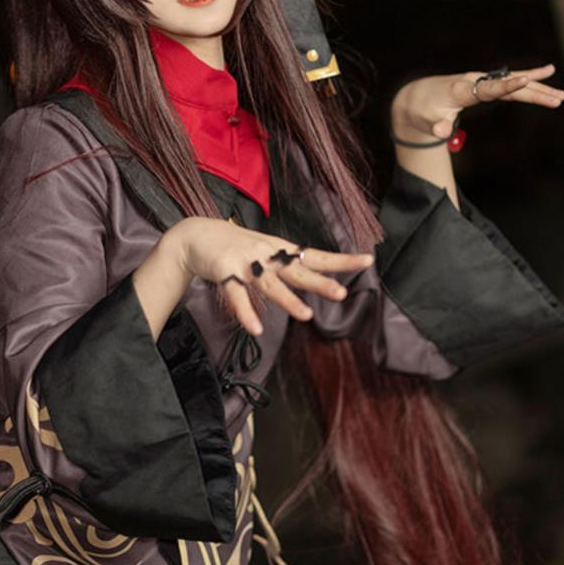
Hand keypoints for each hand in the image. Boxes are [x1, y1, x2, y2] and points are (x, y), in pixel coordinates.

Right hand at [169, 217, 373, 335]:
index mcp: (279, 251)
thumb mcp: (264, 252)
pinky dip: (246, 313)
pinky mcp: (225, 271)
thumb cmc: (234, 247)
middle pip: (298, 270)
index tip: (368, 260)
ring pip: (270, 284)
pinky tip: (255, 329)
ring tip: (305, 316)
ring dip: (287, 300)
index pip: (315, 256)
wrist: (195, 236)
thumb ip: (285, 265)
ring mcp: (246, 262)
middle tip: (342, 293)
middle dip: (320, 282)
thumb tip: (315, 276)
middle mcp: (267, 255)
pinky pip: (237, 295)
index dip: (340, 260)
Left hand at [392, 64, 563, 140]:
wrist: (416, 97)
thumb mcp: (425, 121)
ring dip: (536, 88)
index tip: (525, 80)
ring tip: (560, 95)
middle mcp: (473, 82)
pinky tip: (545, 77)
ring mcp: (479, 81)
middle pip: (508, 86)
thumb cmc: (422, 111)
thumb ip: (435, 126)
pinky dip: (526, 80)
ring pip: (512, 83)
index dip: (506, 85)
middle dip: (533, 92)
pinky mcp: (483, 85)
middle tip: (557, 99)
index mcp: (461, 90)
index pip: (489, 88)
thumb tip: (441, 131)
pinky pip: (508, 82)